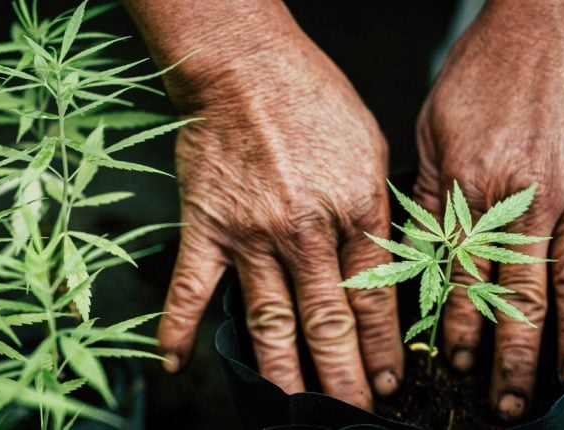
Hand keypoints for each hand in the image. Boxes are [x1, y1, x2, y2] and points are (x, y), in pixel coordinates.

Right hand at [125, 1, 403, 409]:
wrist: (245, 67)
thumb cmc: (314, 99)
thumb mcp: (370, 150)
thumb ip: (376, 212)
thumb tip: (383, 266)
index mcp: (356, 210)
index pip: (375, 298)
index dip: (384, 347)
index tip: (388, 380)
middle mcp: (306, 232)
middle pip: (327, 321)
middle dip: (343, 377)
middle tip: (353, 410)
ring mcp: (251, 235)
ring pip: (270, 320)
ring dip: (284, 372)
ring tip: (294, 409)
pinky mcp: (204, 228)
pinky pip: (190, 288)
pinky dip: (177, 327)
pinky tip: (174, 363)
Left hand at [415, 0, 563, 420]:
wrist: (545, 17)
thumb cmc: (481, 70)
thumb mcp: (433, 127)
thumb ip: (429, 192)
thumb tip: (420, 248)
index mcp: (473, 186)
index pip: (462, 274)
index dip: (458, 326)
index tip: (456, 365)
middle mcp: (525, 197)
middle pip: (518, 292)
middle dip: (511, 354)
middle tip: (508, 401)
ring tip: (563, 380)